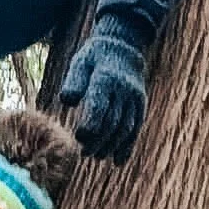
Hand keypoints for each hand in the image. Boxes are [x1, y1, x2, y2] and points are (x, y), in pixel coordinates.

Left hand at [59, 23, 146, 161]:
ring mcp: (134, 98)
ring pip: (125, 128)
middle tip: (84, 153)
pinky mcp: (140, 105)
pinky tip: (118, 161)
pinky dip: (127, 146)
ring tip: (97, 156)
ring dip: (111, 146)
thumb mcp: (80, 63)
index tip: (79, 137)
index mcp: (106, 79)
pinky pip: (135, 128)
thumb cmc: (94, 59)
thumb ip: (73, 82)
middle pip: (112, 121)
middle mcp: (123, 90)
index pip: (99, 106)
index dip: (90, 125)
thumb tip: (67, 101)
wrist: (123, 47)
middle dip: (99, 141)